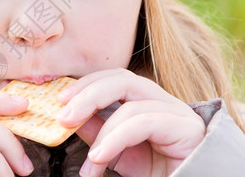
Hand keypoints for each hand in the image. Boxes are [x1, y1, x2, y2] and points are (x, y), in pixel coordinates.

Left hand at [57, 69, 205, 176]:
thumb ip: (96, 131)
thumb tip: (69, 116)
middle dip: (87, 94)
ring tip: (89, 161)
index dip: (85, 84)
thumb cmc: (156, 172)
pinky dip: (115, 139)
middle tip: (63, 118)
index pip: (114, 77)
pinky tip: (100, 158)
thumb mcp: (116, 151)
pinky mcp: (186, 127)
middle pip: (121, 79)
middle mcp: (161, 99)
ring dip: (101, 132)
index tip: (59, 100)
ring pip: (130, 101)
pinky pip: (142, 122)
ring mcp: (176, 110)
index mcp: (145, 100)